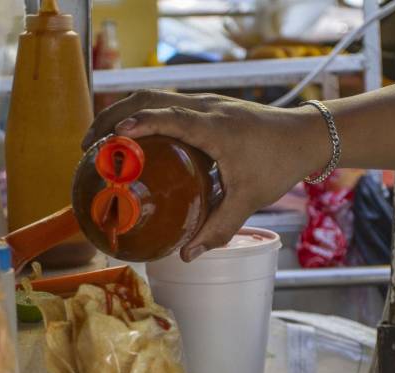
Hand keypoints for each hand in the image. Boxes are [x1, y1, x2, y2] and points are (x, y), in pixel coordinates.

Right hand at [83, 91, 330, 261]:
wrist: (306, 136)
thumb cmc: (279, 165)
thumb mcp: (249, 200)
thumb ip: (219, 228)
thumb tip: (187, 256)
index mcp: (215, 127)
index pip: (169, 117)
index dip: (139, 125)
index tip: (111, 140)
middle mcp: (206, 107)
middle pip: (149, 99)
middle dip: (113, 117)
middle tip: (88, 145)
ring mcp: (205, 102)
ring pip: (154, 95)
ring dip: (122, 112)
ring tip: (99, 140)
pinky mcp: (206, 105)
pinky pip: (165, 101)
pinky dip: (139, 113)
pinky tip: (129, 137)